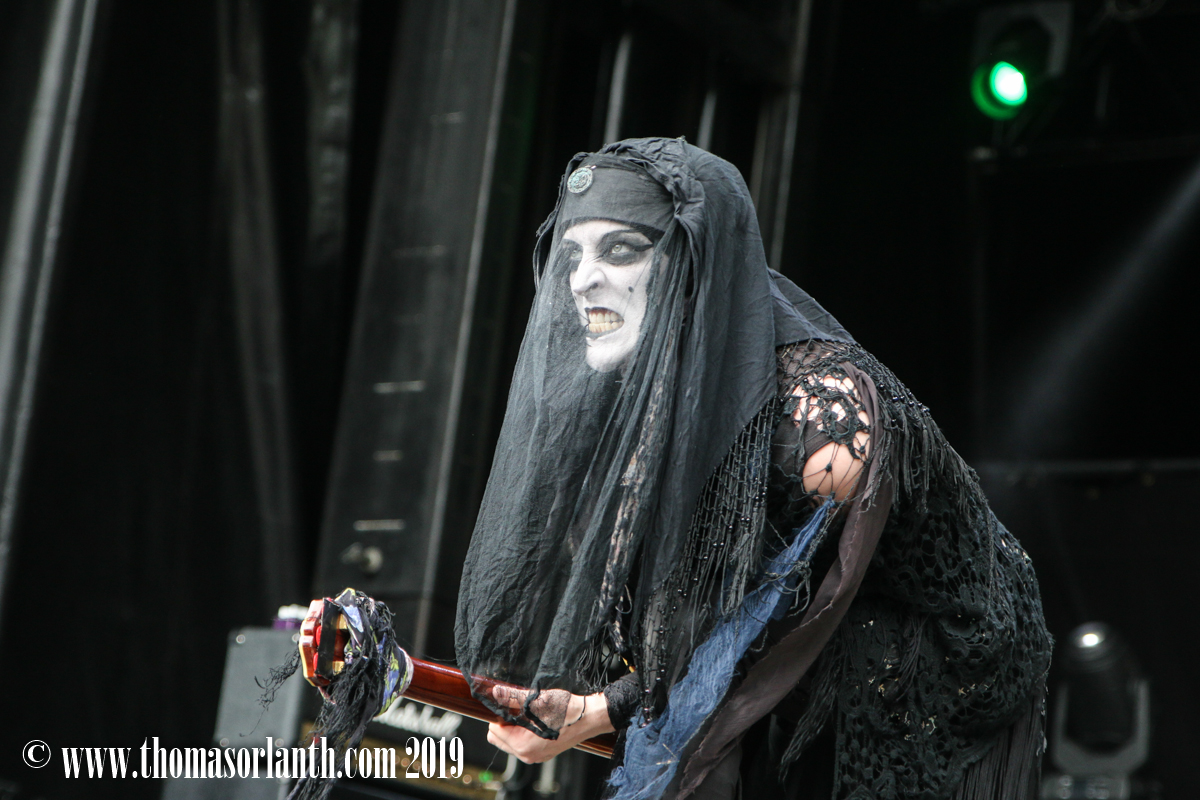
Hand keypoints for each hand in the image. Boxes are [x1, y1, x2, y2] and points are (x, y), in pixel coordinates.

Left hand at [486, 685, 613, 763]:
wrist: (589, 718)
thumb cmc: (566, 710)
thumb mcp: (536, 700)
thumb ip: (512, 697)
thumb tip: (495, 692)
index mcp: (523, 745)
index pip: (494, 731)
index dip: (499, 715)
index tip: (508, 705)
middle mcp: (527, 755)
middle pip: (499, 739)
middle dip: (504, 723)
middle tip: (518, 709)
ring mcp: (536, 757)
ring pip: (510, 742)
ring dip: (514, 728)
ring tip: (529, 714)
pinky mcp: (543, 754)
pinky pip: (523, 745)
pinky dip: (524, 734)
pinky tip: (536, 721)